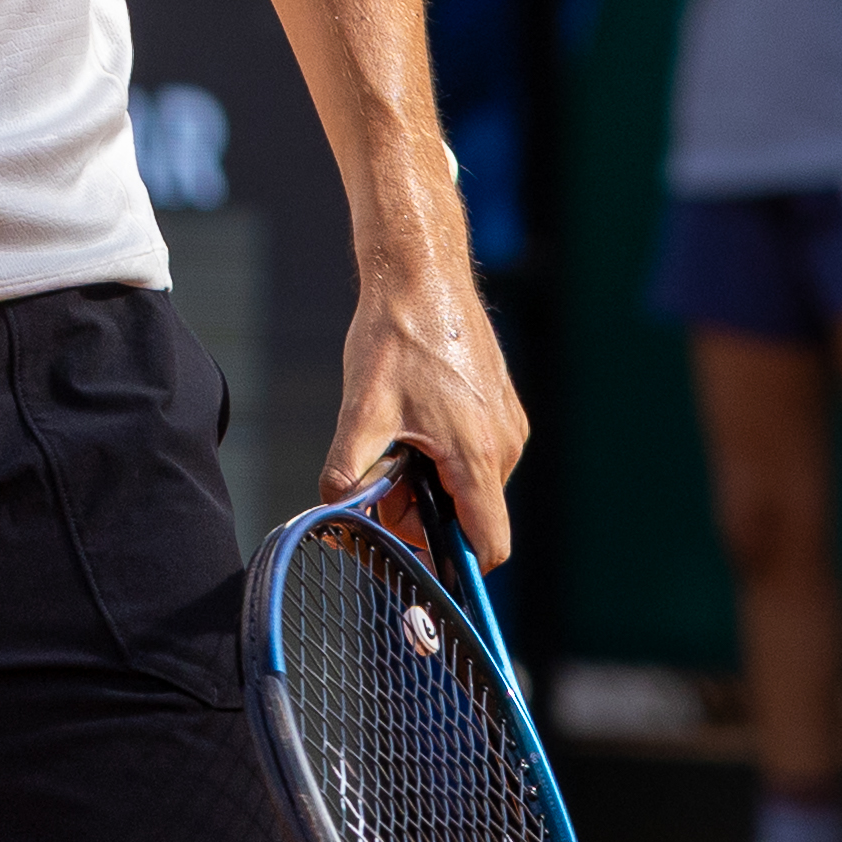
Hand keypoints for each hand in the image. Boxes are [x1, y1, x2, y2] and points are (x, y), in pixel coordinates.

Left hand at [323, 149, 530, 564]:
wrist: (421, 272)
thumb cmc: (396, 335)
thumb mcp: (362, 408)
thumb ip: (348, 469)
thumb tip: (334, 510)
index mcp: (477, 455)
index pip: (487, 546)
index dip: (455, 569)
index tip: (416, 565)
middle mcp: (504, 445)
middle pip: (472, 517)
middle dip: (425, 518)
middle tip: (381, 491)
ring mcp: (507, 424)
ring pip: (472, 485)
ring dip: (432, 486)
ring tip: (393, 448)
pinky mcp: (501, 406)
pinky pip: (477, 455)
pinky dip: (444, 457)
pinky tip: (411, 425)